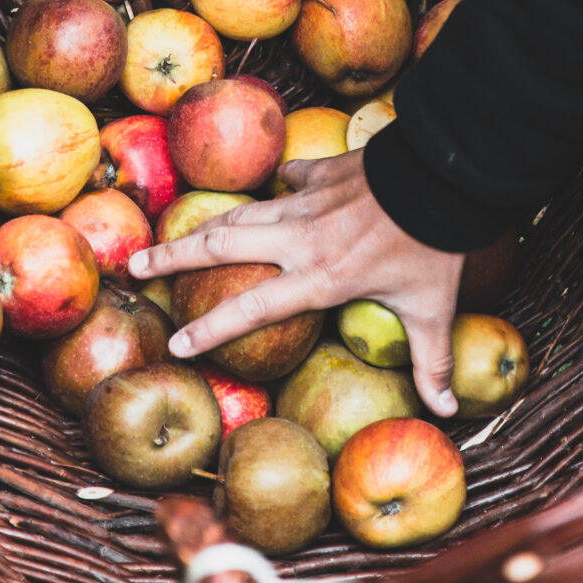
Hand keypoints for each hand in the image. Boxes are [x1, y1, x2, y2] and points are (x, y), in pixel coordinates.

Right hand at [128, 150, 465, 413]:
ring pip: (241, 213)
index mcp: (319, 277)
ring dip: (203, 225)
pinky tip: (273, 192)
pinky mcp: (321, 172)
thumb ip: (432, 360)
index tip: (177, 345)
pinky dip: (276, 188)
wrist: (442, 173)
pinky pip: (288, 179)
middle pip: (219, 246)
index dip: (210, 330)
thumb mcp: (432, 309)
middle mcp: (300, 239)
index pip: (250, 309)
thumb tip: (447, 410)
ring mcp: (306, 201)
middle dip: (172, 257)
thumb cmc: (434, 247)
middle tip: (135, 266)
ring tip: (171, 234)